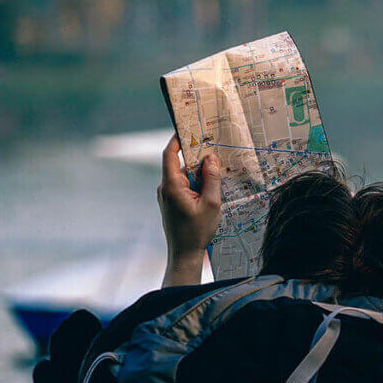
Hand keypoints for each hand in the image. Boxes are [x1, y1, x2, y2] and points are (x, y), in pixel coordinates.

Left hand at [158, 136, 221, 282]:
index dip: (177, 139)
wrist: (184, 254)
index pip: (169, 155)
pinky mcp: (170, 202)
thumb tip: (211, 158)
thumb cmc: (197, 231)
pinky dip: (195, 184)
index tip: (187, 128)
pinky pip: (183, 185)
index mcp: (171, 186)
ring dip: (198, 174)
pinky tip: (210, 190)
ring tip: (217, 175)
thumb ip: (211, 178)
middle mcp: (165, 188)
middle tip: (214, 151)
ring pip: (183, 176)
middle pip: (180, 164)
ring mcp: (166, 195)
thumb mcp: (211, 203)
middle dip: (197, 158)